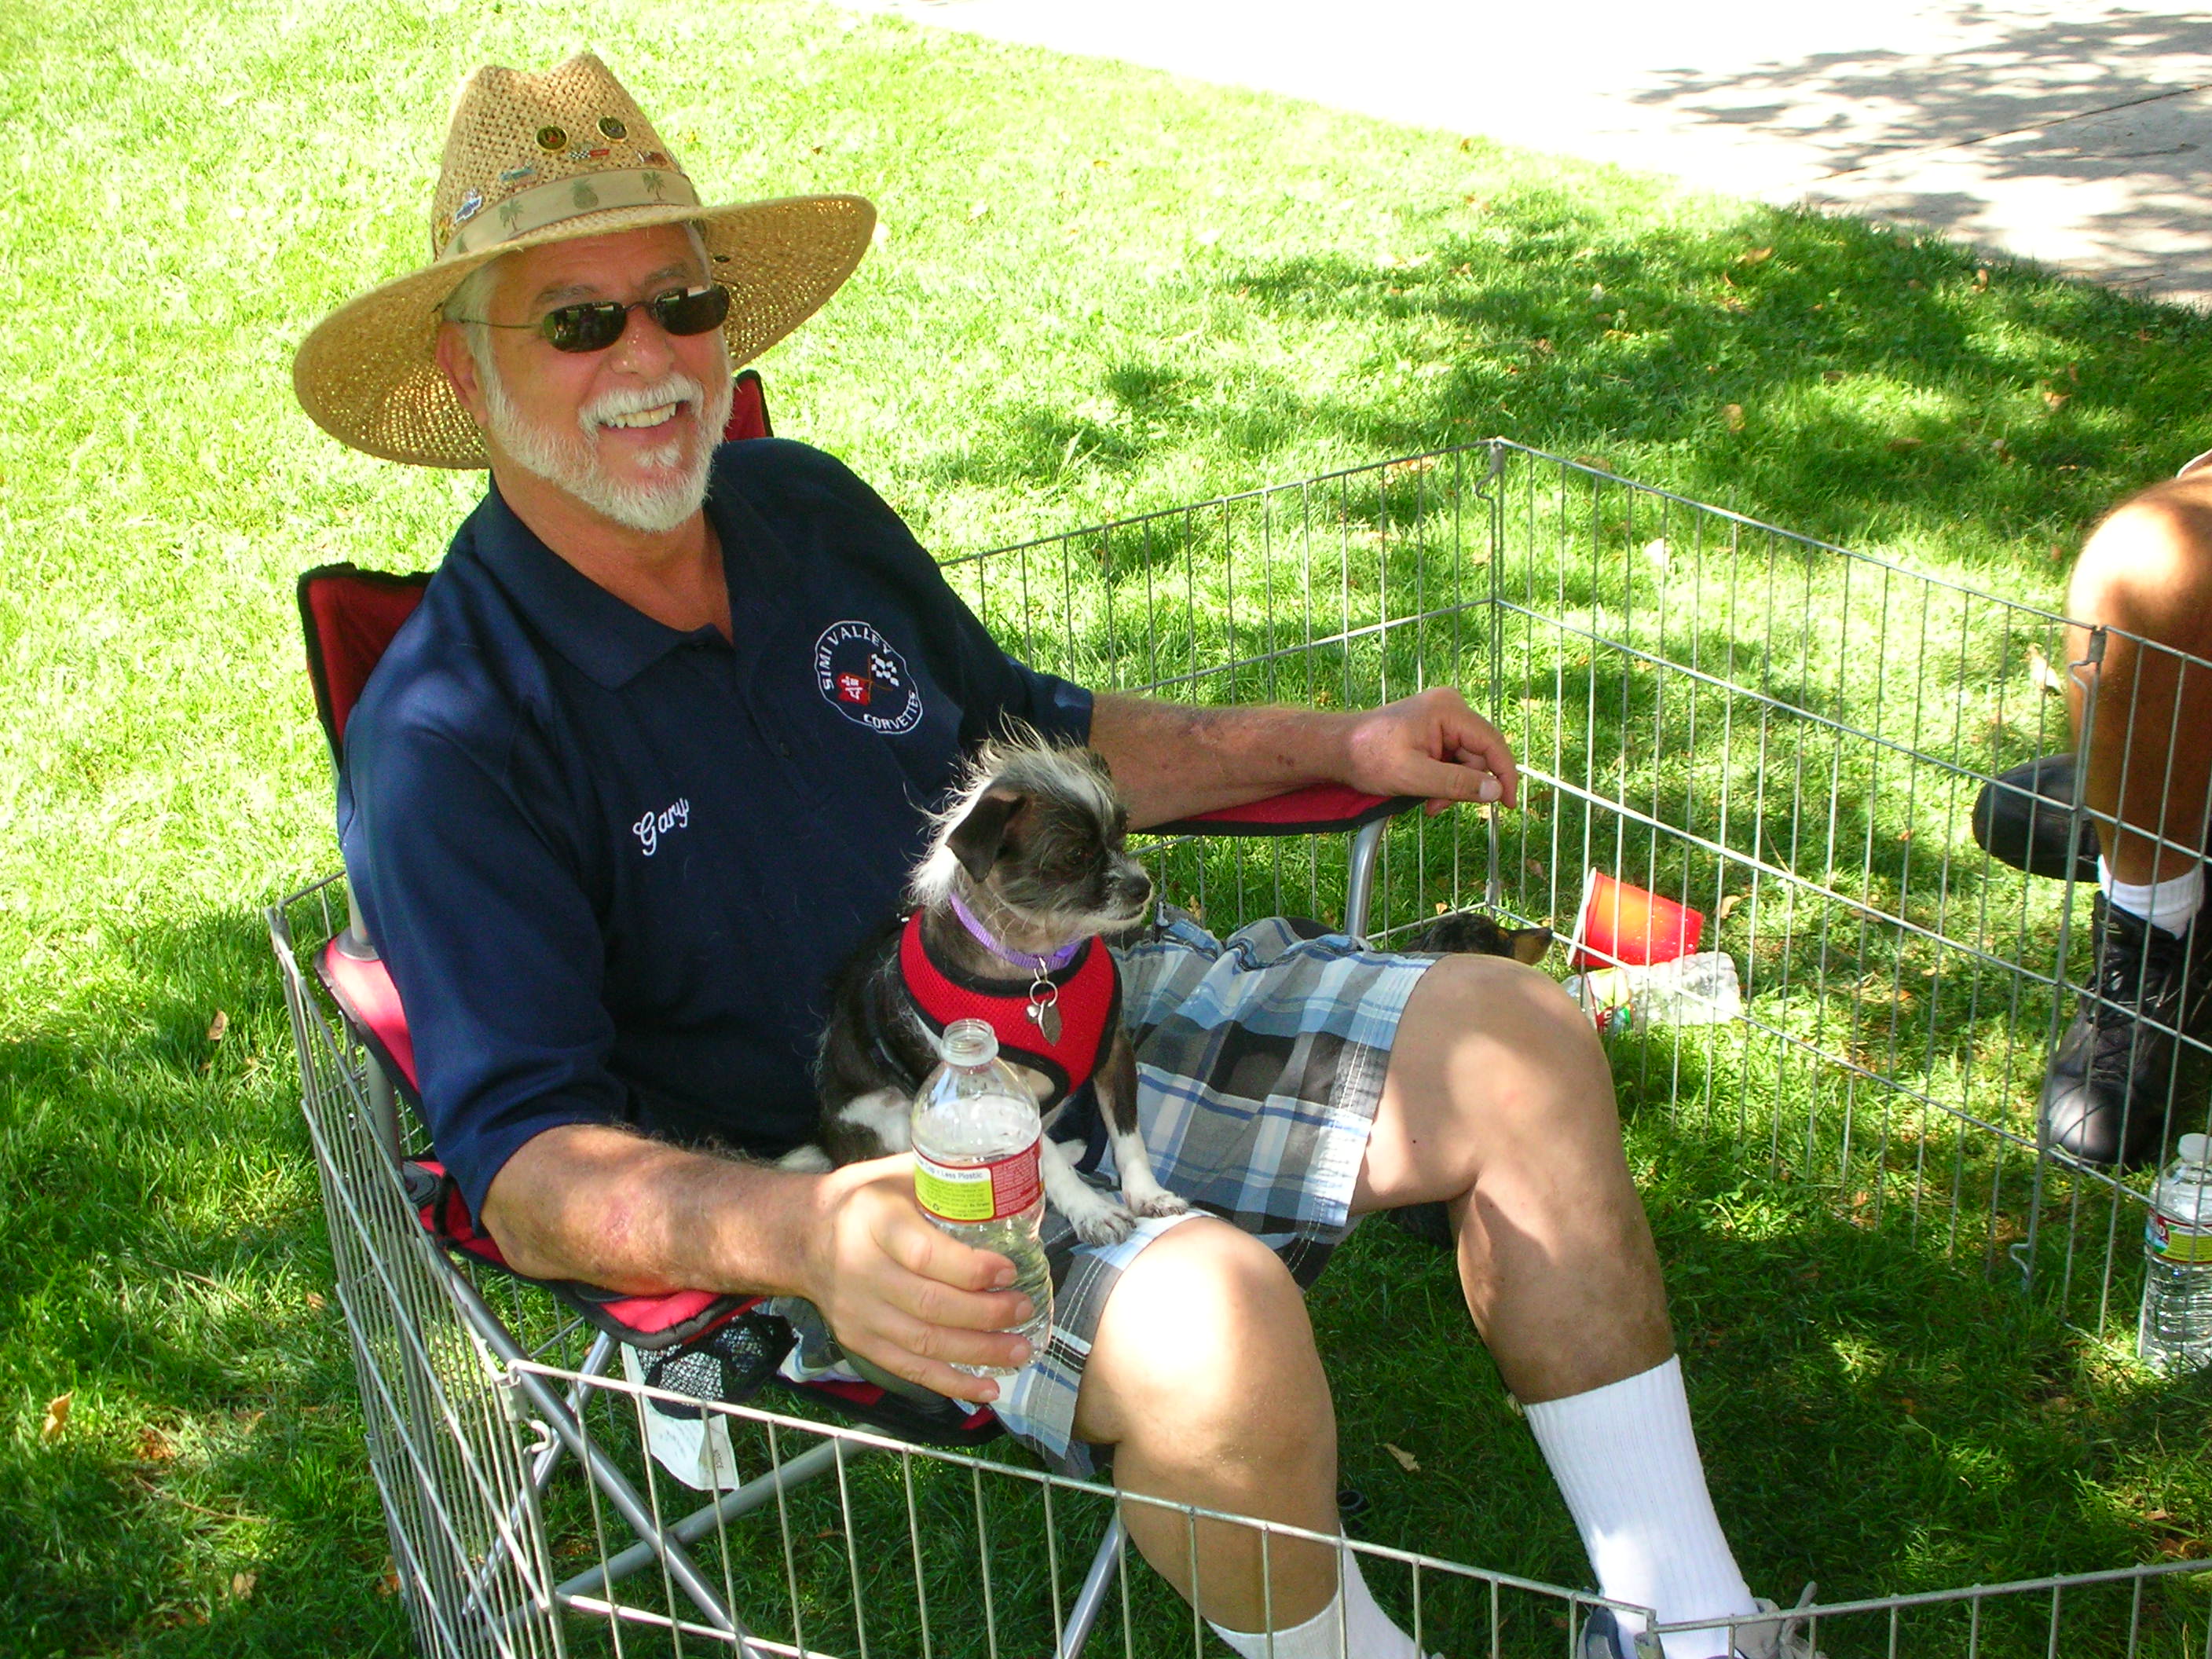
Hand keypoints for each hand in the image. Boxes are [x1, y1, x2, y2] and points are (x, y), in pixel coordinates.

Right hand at [798, 1155, 1038, 1403]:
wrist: (803, 1235)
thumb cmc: (866, 1199)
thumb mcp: (899, 1174)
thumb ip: (946, 1181)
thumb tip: (1008, 1188)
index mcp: (875, 1222)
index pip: (925, 1255)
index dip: (971, 1269)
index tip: (1010, 1271)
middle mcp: (861, 1270)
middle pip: (930, 1305)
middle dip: (986, 1315)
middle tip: (1024, 1309)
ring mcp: (859, 1313)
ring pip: (924, 1343)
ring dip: (978, 1352)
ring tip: (1019, 1349)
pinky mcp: (858, 1341)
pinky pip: (909, 1369)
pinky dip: (951, 1383)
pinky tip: (988, 1387)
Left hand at [1341, 687, 1519, 815]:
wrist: (1337, 750)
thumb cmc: (1367, 757)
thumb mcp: (1414, 776)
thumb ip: (1456, 784)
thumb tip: (1495, 791)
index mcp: (1448, 710)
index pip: (1492, 743)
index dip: (1505, 775)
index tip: (1508, 804)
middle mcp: (1450, 708)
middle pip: (1478, 755)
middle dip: (1463, 786)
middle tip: (1437, 807)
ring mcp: (1442, 718)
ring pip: (1466, 762)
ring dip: (1451, 787)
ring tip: (1427, 803)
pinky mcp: (1434, 731)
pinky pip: (1452, 760)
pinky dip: (1443, 780)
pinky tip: (1426, 794)